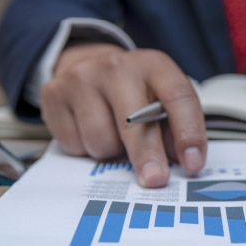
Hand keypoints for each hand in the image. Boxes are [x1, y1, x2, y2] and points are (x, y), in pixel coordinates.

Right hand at [41, 43, 206, 187]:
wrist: (89, 67)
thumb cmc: (135, 92)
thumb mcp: (162, 100)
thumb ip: (175, 130)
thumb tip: (182, 165)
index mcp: (154, 66)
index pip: (178, 97)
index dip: (188, 134)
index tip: (192, 164)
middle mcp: (118, 67)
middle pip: (135, 122)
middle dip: (147, 156)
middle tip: (155, 180)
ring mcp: (82, 78)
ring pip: (101, 140)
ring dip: (112, 152)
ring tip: (115, 136)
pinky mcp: (54, 94)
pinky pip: (74, 144)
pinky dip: (85, 148)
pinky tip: (90, 130)